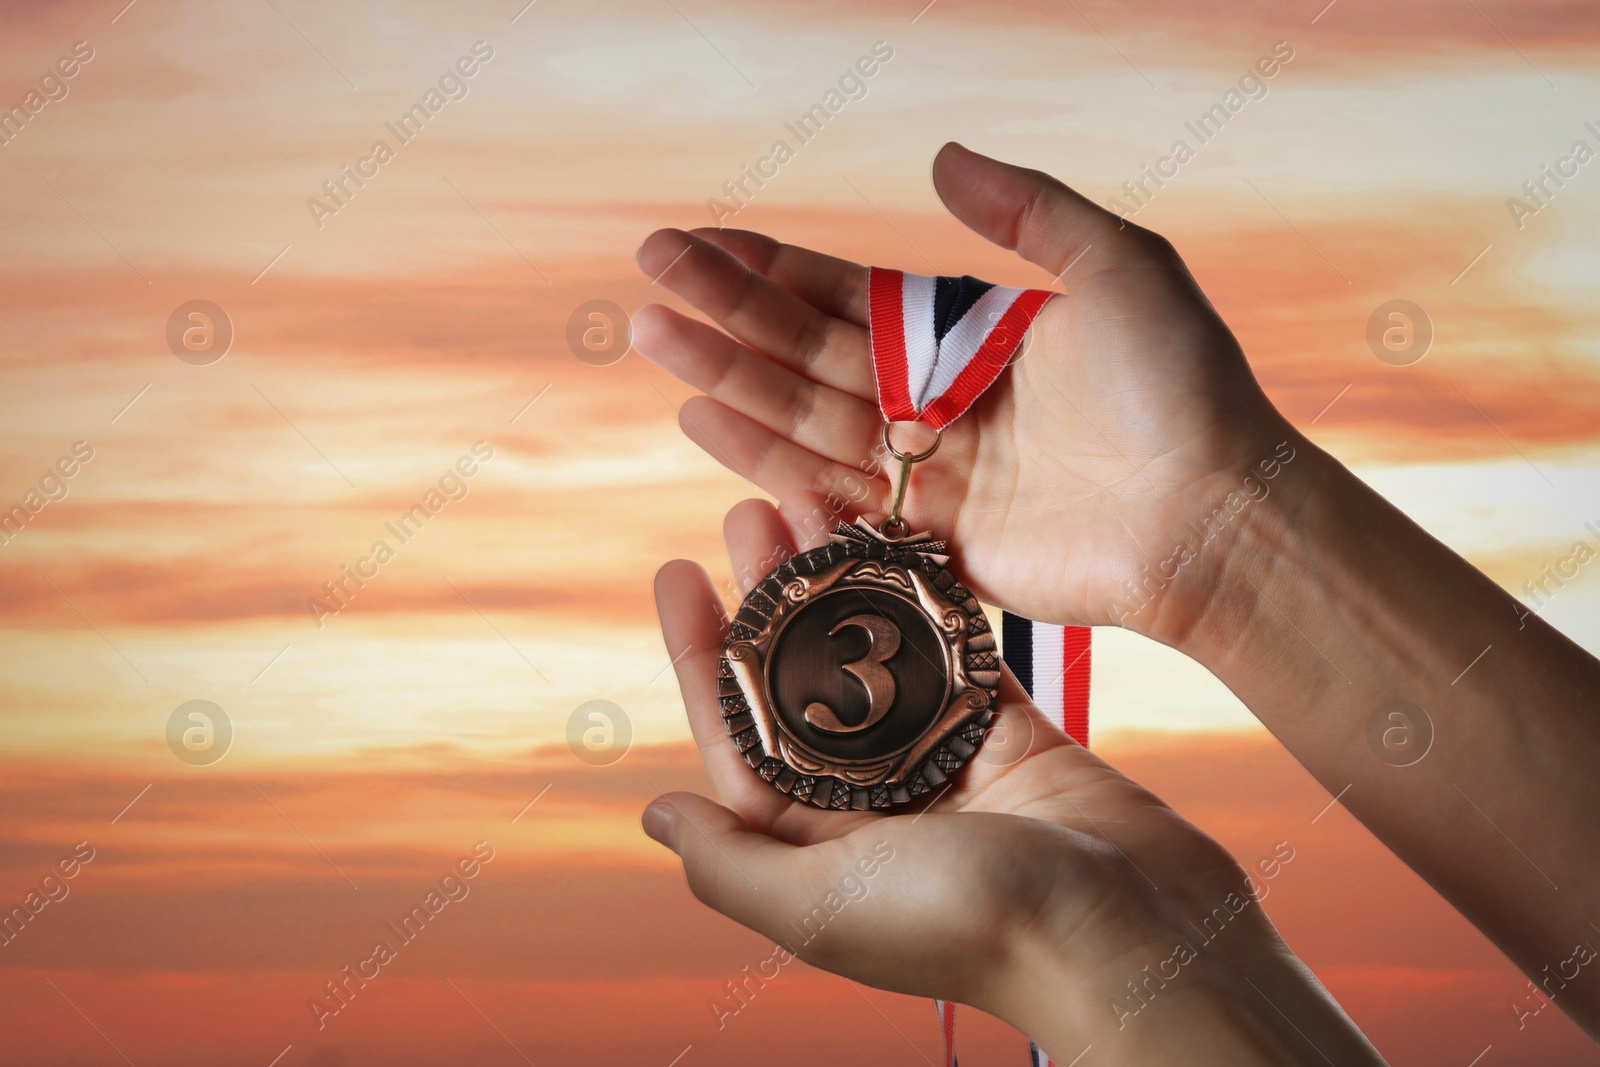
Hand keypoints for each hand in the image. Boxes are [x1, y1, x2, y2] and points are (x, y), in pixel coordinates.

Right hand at [634, 142, 1294, 640]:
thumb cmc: (1184, 386)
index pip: (851, 295)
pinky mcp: (926, 538)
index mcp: (973, 335)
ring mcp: (927, 471)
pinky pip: (831, 491)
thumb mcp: (1120, 265)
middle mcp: (938, 400)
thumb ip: (1028, 211)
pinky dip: (765, 457)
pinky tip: (703, 420)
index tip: (703, 240)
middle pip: (809, 349)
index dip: (775, 268)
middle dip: (728, 312)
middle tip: (649, 274)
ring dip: (728, 377)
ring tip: (653, 336)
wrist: (1215, 514)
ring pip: (805, 415)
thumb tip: (937, 157)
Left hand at [643, 498, 1383, 1064]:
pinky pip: (953, 645)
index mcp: (814, 842)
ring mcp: (939, 758)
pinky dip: (927, 593)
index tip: (677, 572)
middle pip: (803, 677)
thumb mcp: (821, 906)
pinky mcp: (1006, 728)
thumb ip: (731, 864)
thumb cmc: (968, 928)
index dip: (701, 653)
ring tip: (818, 501)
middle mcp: (870, 798)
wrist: (1131, 934)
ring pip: (877, 649)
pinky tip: (900, 534)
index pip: (735, 732)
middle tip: (752, 512)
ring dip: (844, 579)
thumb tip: (655, 815)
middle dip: (771, 596)